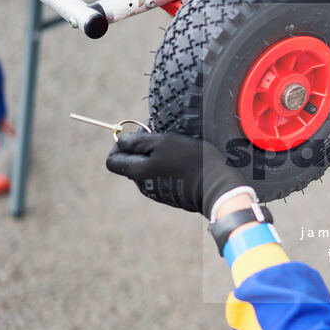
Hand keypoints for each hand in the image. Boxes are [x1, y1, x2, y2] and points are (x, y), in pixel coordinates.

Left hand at [106, 132, 246, 216]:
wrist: (217, 187)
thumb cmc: (190, 161)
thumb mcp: (163, 142)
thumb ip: (137, 141)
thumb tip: (121, 140)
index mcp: (138, 172)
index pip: (112, 160)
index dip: (119, 145)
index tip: (137, 134)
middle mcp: (144, 185)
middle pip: (131, 163)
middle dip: (141, 148)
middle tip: (160, 136)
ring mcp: (158, 192)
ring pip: (148, 169)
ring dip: (156, 156)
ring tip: (176, 147)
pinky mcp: (173, 195)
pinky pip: (163, 177)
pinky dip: (168, 166)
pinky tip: (185, 161)